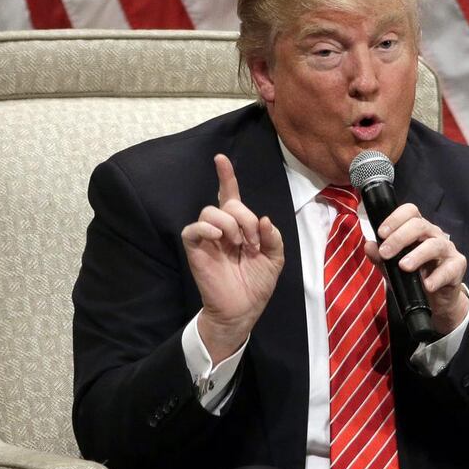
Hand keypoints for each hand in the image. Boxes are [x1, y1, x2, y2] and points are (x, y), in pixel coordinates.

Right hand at [181, 154, 283, 363]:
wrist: (243, 310)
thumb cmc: (256, 284)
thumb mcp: (275, 259)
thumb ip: (273, 238)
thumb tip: (265, 220)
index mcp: (240, 226)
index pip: (230, 195)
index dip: (225, 176)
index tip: (220, 158)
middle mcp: (222, 228)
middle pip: (228, 203)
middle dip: (246, 218)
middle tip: (253, 243)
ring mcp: (208, 238)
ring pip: (211, 212)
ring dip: (230, 224)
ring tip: (239, 245)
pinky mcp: (196, 249)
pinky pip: (193, 229)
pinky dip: (206, 228)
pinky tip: (219, 237)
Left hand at [365, 203, 468, 334]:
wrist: (434, 300)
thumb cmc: (413, 277)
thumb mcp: (392, 267)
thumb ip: (380, 257)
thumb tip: (368, 246)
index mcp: (418, 229)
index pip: (410, 212)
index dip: (395, 218)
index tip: (381, 233)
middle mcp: (434, 235)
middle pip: (420, 225)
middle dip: (400, 238)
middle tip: (386, 253)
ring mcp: (447, 249)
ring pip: (435, 245)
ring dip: (417, 255)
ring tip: (404, 267)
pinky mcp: (458, 266)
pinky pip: (449, 269)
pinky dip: (437, 277)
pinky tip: (427, 284)